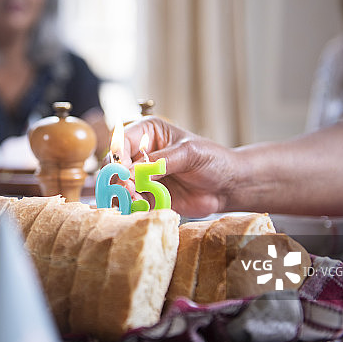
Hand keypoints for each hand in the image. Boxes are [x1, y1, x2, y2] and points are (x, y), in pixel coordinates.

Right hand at [120, 116, 236, 216]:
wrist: (228, 187)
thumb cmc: (213, 160)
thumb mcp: (188, 154)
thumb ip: (160, 161)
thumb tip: (133, 172)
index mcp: (148, 133)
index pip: (121, 141)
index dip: (118, 157)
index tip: (123, 171)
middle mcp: (140, 153)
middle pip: (114, 165)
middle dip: (118, 178)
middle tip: (128, 189)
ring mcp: (142, 176)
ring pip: (119, 185)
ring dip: (123, 194)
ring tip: (136, 200)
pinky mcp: (146, 196)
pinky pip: (131, 202)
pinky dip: (132, 206)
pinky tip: (142, 208)